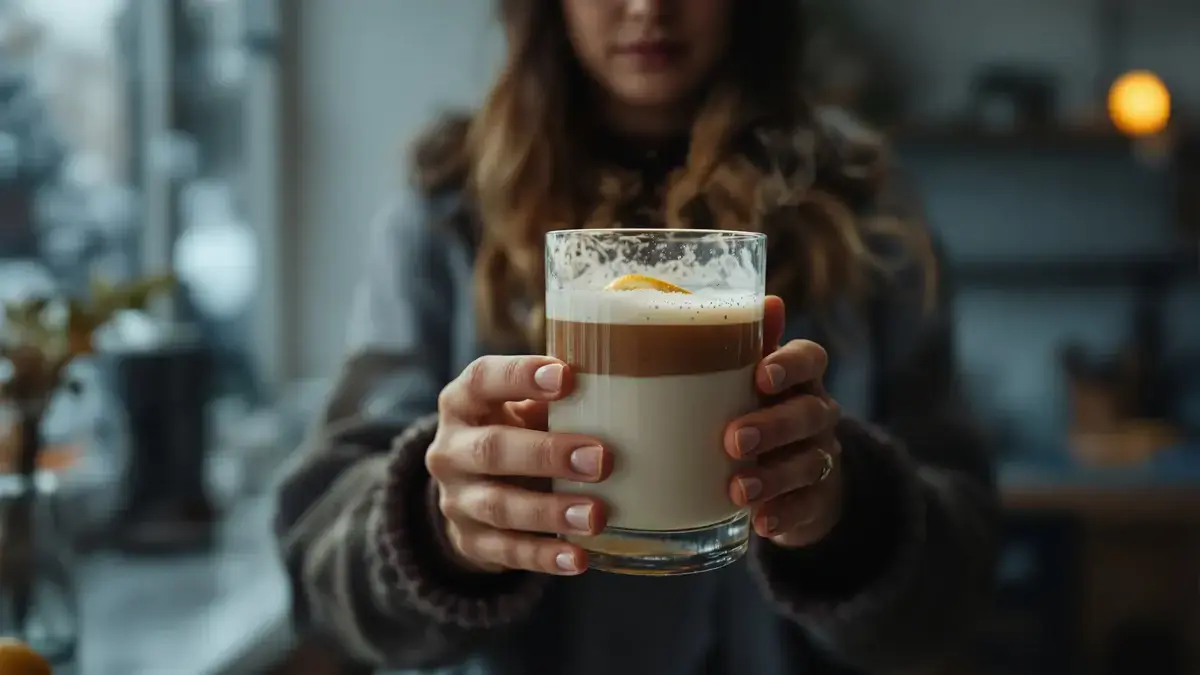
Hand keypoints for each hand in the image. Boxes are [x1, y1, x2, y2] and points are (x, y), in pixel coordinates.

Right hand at [425, 355, 611, 575]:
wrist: (471, 492)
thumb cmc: (515, 433)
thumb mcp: (524, 409)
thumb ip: (557, 401)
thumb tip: (628, 390)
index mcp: (462, 402)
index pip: (482, 379)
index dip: (519, 376)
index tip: (566, 376)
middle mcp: (451, 450)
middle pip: (492, 449)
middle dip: (548, 455)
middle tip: (601, 459)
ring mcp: (457, 500)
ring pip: (500, 507)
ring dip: (551, 512)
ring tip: (596, 515)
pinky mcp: (471, 542)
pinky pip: (507, 552)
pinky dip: (545, 556)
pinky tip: (579, 557)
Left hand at [725, 296, 842, 548]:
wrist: (795, 476)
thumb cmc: (758, 410)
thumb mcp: (750, 379)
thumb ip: (748, 343)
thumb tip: (762, 298)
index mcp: (801, 377)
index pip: (811, 359)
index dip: (790, 365)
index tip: (760, 376)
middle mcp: (818, 413)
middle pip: (809, 413)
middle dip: (773, 426)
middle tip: (734, 439)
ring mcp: (821, 457)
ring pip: (809, 462)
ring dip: (773, 476)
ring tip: (737, 490)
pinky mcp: (818, 499)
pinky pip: (809, 507)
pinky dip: (785, 515)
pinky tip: (762, 523)